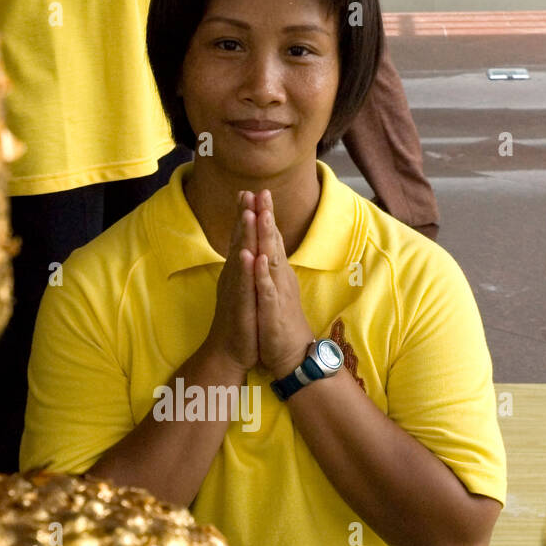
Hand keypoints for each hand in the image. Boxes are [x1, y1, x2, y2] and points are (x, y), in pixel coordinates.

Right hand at [202, 192, 258, 378]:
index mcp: (238, 272)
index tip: (250, 192)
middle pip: (238, 241)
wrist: (229, 352)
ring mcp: (236, 291)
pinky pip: (243, 285)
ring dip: (242, 236)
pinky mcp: (240, 306)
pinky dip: (244, 269)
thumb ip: (244, 269)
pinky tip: (247, 255)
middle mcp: (234, 277)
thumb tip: (246, 251)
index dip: (245, 216)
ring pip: (239, 258)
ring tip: (247, 213)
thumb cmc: (239, 321)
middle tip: (247, 191)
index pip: (241, 239)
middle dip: (244, 216)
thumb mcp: (244, 290)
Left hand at [250, 191, 313, 378]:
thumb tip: (265, 250)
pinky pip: (267, 289)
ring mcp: (277, 292)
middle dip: (266, 216)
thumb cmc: (279, 322)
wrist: (291, 354)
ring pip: (272, 259)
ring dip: (267, 237)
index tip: (254, 192)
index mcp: (276, 272)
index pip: (270, 239)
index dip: (263, 216)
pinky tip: (258, 259)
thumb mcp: (272, 290)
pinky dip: (262, 274)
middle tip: (262, 191)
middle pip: (273, 242)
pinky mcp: (273, 310)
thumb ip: (269, 269)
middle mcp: (279, 277)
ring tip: (262, 214)